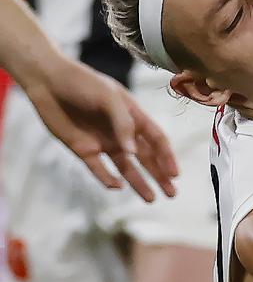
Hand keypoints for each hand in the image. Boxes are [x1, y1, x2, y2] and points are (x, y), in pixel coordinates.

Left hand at [24, 59, 178, 201]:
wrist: (49, 82)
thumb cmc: (84, 83)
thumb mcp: (109, 98)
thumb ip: (123, 124)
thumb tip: (133, 152)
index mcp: (134, 116)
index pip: (156, 140)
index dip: (167, 156)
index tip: (175, 174)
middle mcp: (121, 132)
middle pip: (146, 157)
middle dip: (159, 175)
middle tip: (172, 194)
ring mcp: (103, 142)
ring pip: (126, 167)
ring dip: (138, 182)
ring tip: (151, 199)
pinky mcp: (83, 150)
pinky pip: (98, 169)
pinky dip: (108, 179)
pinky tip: (117, 187)